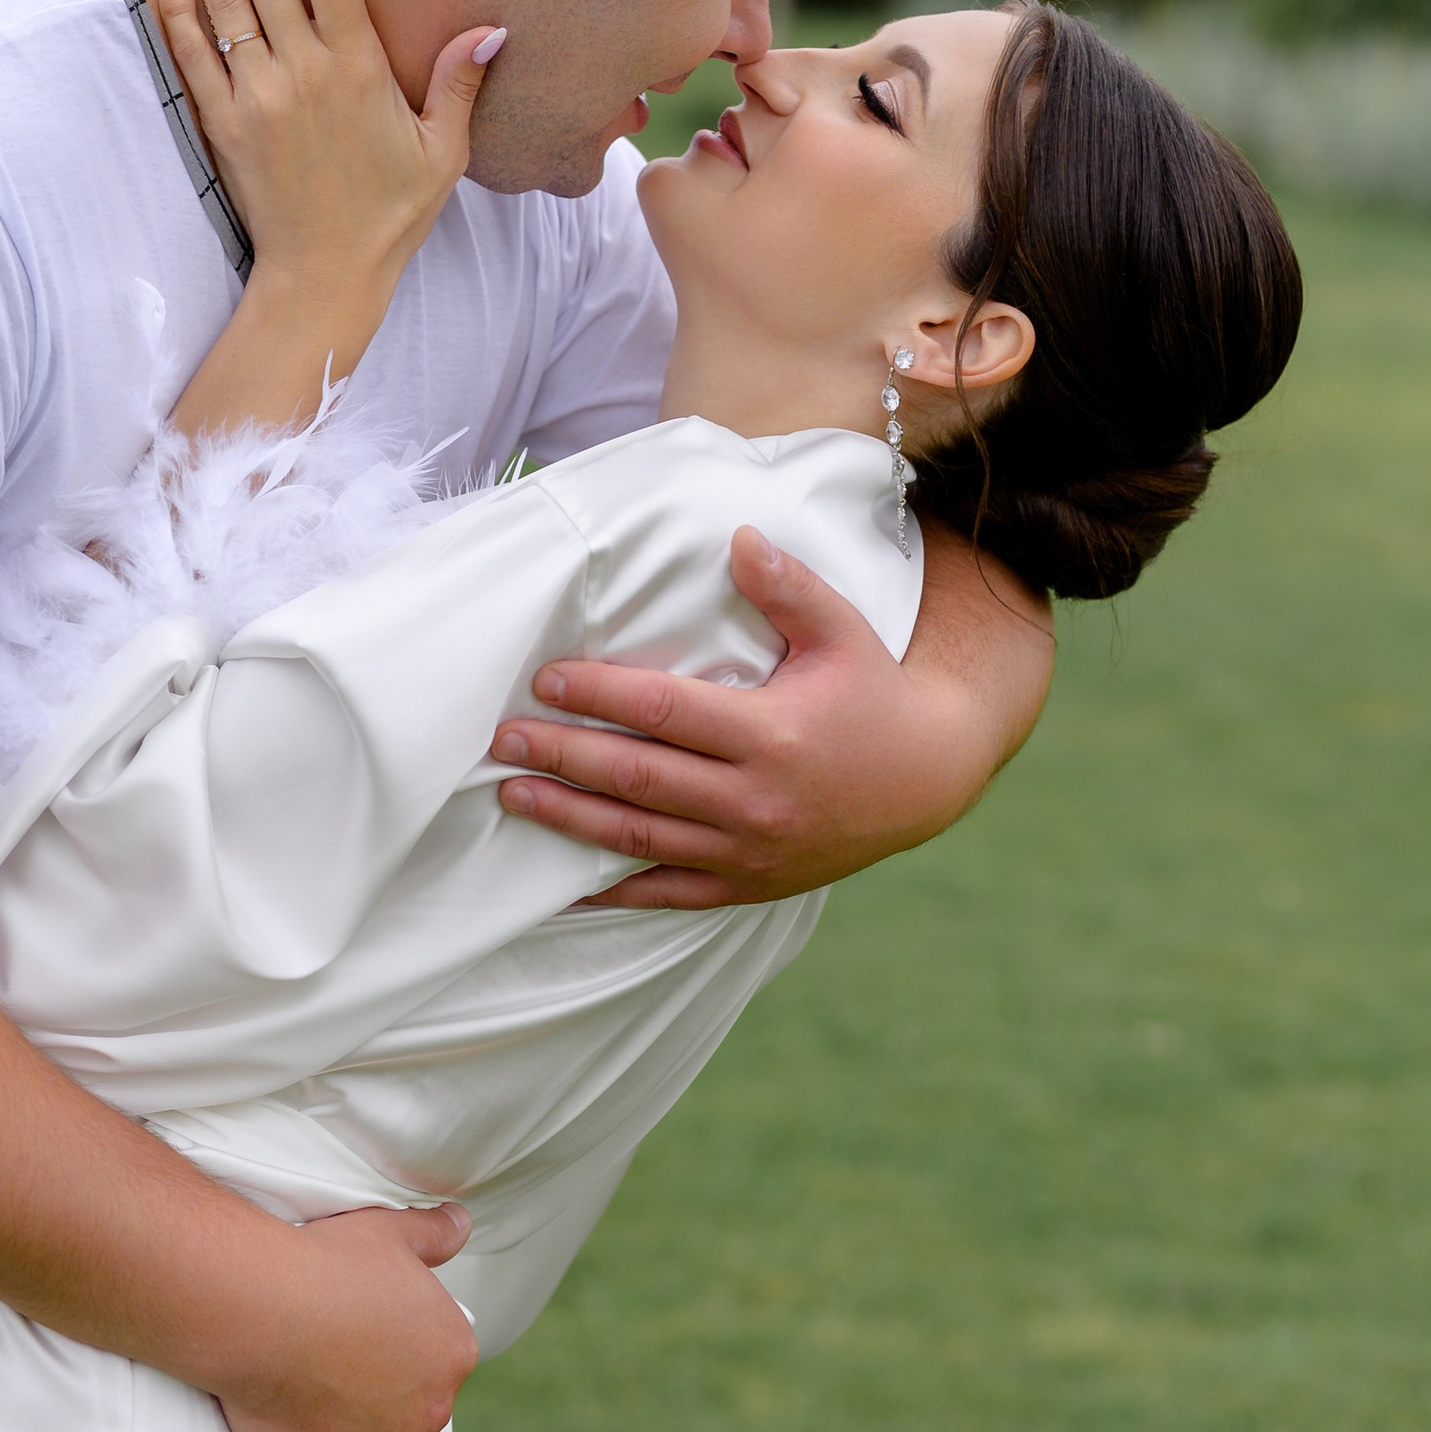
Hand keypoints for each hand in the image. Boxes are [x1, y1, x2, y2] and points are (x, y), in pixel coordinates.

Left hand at [156, 0, 501, 435]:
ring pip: (226, 0)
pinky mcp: (222, 124)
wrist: (325, 277)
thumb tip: (490, 30)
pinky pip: (193, 53)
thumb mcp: (442, 152)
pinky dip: (178, 5)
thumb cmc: (391, 215)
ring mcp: (256, 97)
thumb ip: (458, 84)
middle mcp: (302, 73)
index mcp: (358, 69)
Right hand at [215, 1200, 478, 1431]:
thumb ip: (432, 1234)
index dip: (397, 1351)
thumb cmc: (318, 1267)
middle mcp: (435, 1404)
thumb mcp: (387, 1233)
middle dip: (381, 1393)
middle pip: (414, 1406)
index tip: (361, 1340)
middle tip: (330, 1367)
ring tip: (308, 1403)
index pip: (436, 1360)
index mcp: (452, 1348)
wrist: (259, 1310)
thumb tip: (458, 1224)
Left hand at [489, 522, 1053, 909]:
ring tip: (514, 796)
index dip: (599, 696)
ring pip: (641, 838)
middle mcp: (754, 799)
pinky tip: (567, 882)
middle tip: (503, 739)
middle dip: (563, 756)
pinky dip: (616, 889)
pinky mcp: (749, 883)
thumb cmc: (873, 694)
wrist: (927, 780)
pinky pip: (670, 893)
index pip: (663, 712)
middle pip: (638, 777)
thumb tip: (738, 538)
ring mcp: (748, 850)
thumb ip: (788, 588)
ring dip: (571, 818)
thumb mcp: (841, 633)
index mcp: (771, 733)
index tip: (546, 680)